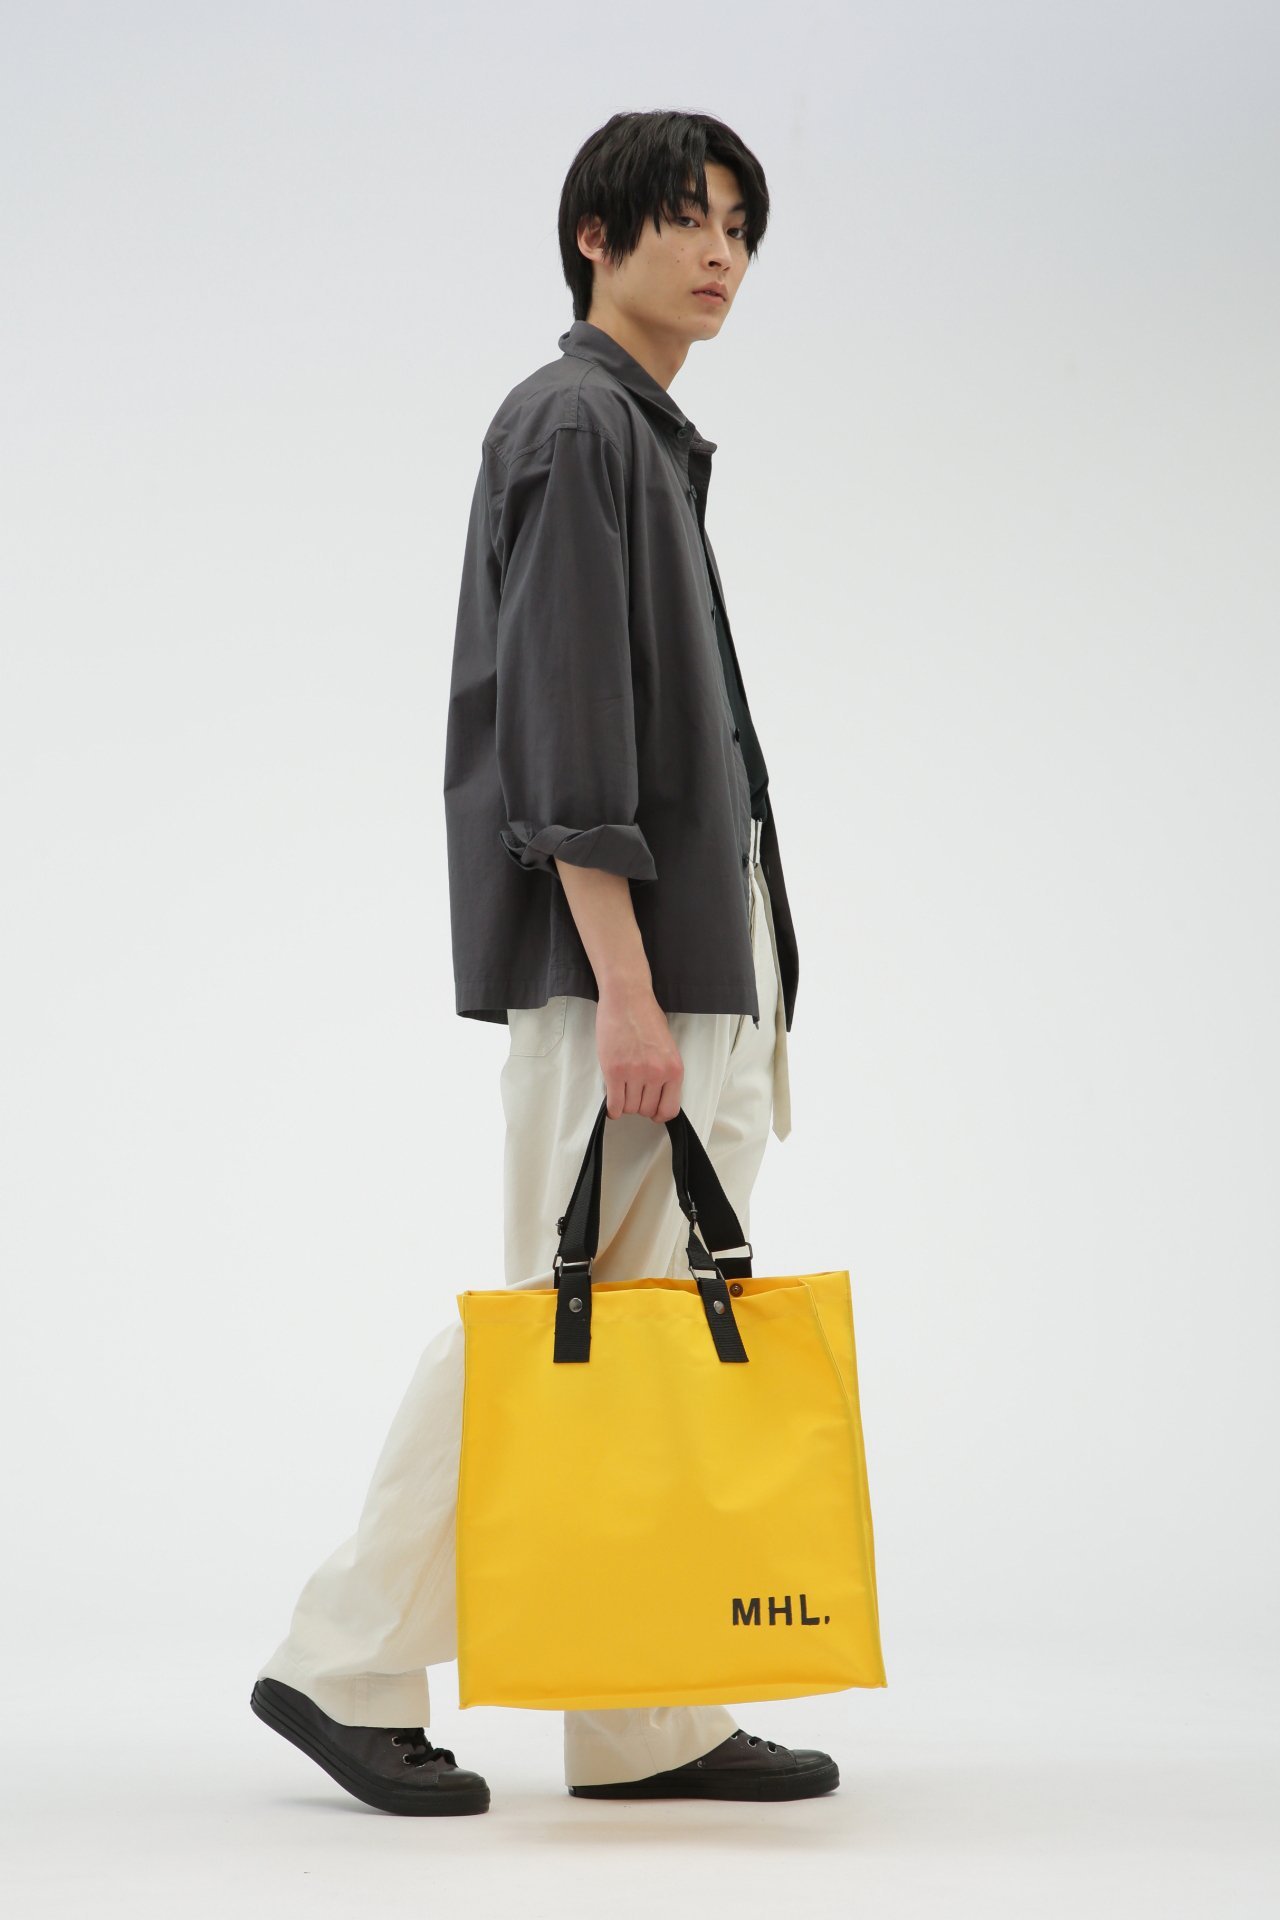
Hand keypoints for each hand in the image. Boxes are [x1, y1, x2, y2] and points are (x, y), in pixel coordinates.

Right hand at [595, 983, 683, 1121]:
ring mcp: (635, 1073)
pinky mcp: (614, 1071)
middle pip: (646, 1109)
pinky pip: (614, 1103)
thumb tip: (658, 1094)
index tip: (652, 1112)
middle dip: (639, 1106)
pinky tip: (612, 1104)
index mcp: (674, 1069)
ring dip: (625, 1104)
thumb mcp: (667, 1047)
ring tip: (622, 1091)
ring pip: (630, 1108)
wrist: (627, 998)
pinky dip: (612, 1109)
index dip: (659, 1114)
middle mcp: (657, 1074)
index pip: (669, 1108)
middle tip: (633, 1094)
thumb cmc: (646, 1017)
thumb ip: (665, 1071)